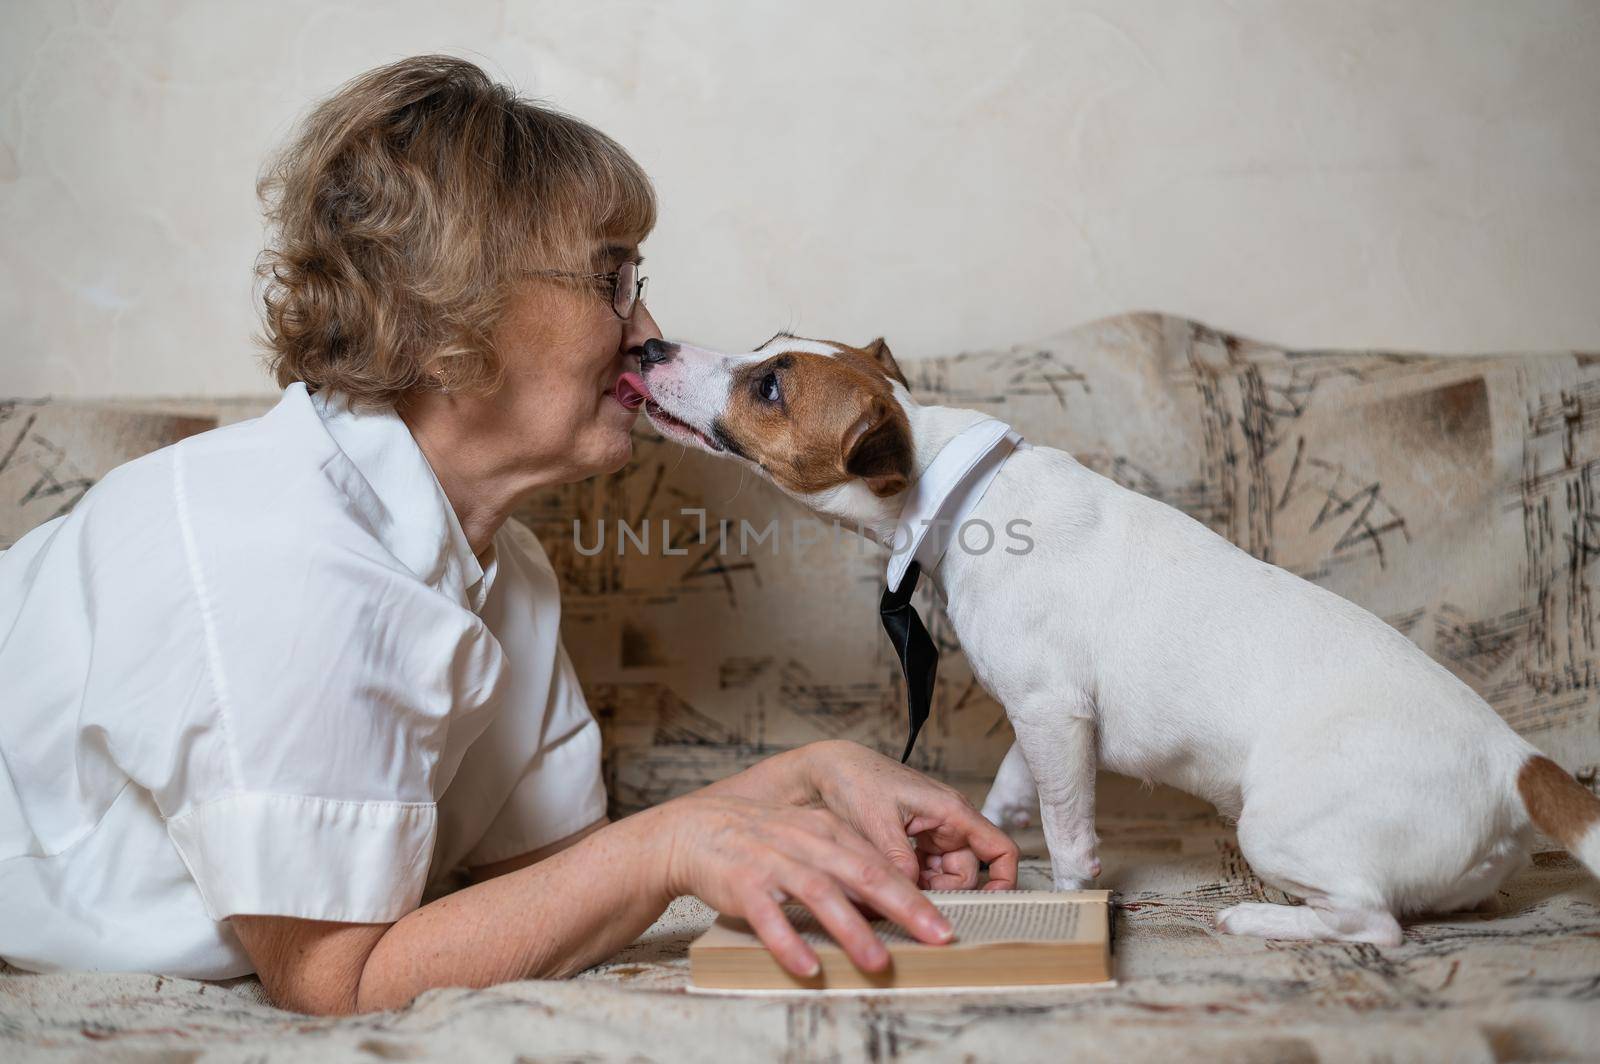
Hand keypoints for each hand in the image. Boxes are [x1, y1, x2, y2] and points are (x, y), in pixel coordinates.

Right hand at [659, 794, 955, 977]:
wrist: (697, 830)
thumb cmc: (761, 839)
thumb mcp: (808, 837)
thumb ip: (846, 862)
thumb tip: (890, 898)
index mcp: (827, 830)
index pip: (879, 862)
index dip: (914, 892)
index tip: (944, 922)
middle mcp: (806, 843)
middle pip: (862, 873)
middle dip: (904, 906)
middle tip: (937, 935)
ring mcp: (773, 862)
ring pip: (819, 894)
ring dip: (852, 929)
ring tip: (878, 962)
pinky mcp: (743, 884)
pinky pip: (769, 917)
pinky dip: (789, 942)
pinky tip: (809, 967)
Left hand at [799, 741, 1019, 891]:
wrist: (828, 768)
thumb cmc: (856, 779)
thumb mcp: (876, 822)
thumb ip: (898, 860)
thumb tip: (913, 896)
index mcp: (951, 811)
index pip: (1000, 849)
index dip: (1004, 881)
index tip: (988, 905)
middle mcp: (948, 822)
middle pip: (969, 872)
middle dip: (947, 891)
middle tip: (914, 899)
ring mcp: (932, 832)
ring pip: (946, 875)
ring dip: (928, 888)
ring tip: (897, 888)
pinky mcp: (915, 840)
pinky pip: (926, 871)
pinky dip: (914, 882)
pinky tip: (892, 882)